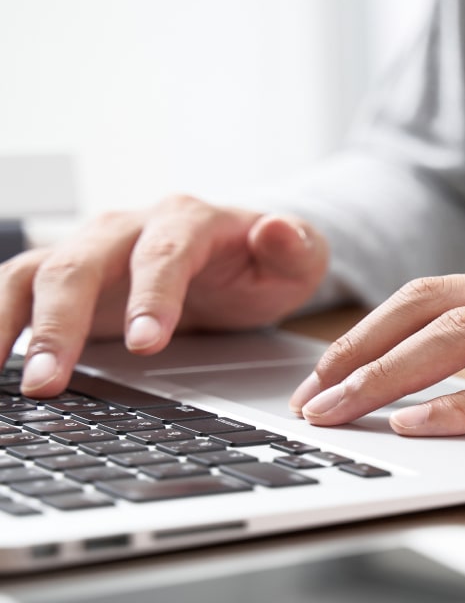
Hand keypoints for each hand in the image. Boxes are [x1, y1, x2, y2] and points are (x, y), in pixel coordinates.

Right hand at [0, 194, 328, 396]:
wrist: (234, 253)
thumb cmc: (263, 261)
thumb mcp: (298, 257)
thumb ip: (294, 247)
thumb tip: (277, 229)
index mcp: (188, 220)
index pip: (163, 253)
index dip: (151, 295)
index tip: (147, 344)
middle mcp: (129, 228)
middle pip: (80, 262)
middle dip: (60, 322)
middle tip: (49, 382)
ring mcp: (91, 250)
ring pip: (32, 272)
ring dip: (7, 322)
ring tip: (0, 376)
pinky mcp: (68, 277)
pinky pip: (14, 290)